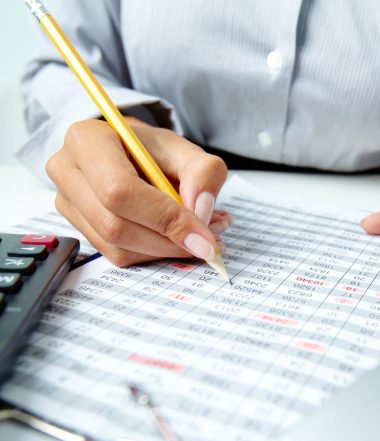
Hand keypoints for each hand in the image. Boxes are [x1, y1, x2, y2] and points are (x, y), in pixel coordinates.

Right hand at [47, 117, 231, 266]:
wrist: (130, 154)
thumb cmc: (152, 150)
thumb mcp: (184, 150)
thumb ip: (203, 173)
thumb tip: (201, 211)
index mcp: (87, 141)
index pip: (120, 191)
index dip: (164, 218)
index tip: (204, 236)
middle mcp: (68, 172)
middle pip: (115, 226)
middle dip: (168, 241)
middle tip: (207, 241)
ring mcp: (68, 204)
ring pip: (118, 247)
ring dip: (165, 250)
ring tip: (197, 234)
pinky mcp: (80, 229)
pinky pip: (119, 255)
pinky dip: (154, 253)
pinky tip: (175, 237)